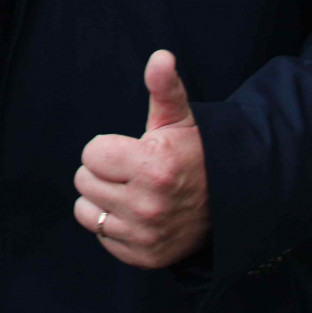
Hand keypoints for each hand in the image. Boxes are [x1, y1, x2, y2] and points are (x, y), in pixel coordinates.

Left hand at [73, 49, 209, 268]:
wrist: (227, 201)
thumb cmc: (194, 154)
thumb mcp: (179, 118)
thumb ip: (163, 87)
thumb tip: (160, 56)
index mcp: (153, 166)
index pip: (91, 153)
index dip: (108, 148)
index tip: (131, 151)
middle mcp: (148, 205)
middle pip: (83, 181)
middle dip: (103, 172)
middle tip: (131, 172)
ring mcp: (145, 235)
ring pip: (86, 211)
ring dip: (102, 200)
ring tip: (130, 192)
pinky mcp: (144, 256)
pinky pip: (101, 236)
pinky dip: (113, 226)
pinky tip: (136, 215)